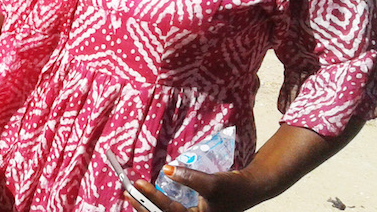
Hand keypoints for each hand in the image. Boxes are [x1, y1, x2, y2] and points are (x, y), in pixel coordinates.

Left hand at [128, 167, 260, 211]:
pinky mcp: (191, 211)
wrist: (250, 187)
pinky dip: (157, 202)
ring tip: (131, 194)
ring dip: (148, 204)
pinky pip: (170, 209)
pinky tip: (146, 195)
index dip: (152, 197)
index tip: (138, 183)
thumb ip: (189, 177)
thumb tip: (167, 169)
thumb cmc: (234, 187)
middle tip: (126, 191)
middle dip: (143, 205)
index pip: (169, 211)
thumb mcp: (212, 183)